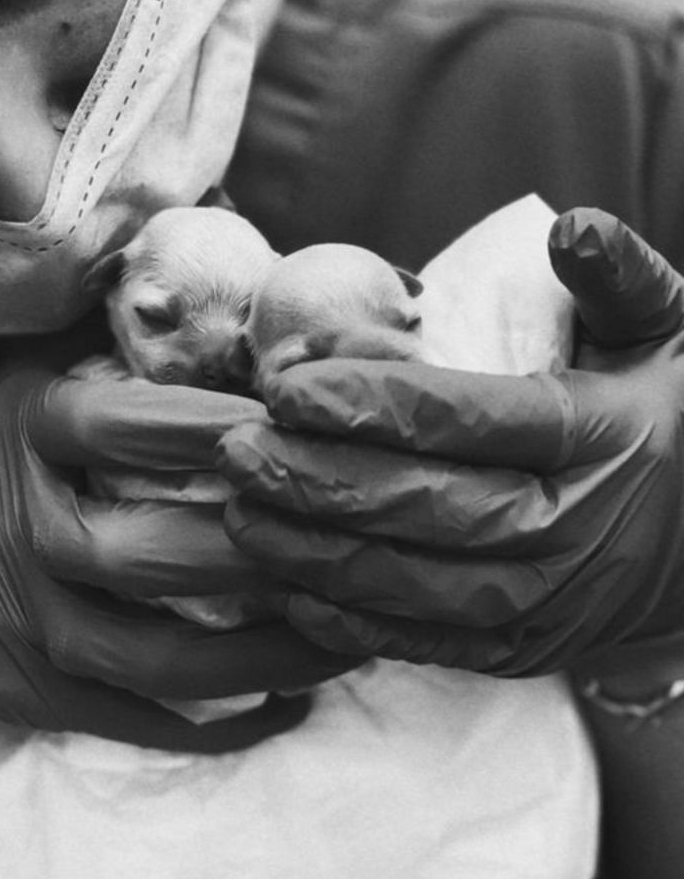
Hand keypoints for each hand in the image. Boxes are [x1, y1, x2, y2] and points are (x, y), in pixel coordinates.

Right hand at [0, 363, 353, 751]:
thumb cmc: (0, 447)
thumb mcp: (44, 379)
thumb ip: (126, 352)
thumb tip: (242, 327)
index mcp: (31, 430)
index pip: (139, 426)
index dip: (231, 433)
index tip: (311, 437)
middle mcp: (22, 529)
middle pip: (164, 555)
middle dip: (275, 560)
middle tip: (360, 553)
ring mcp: (19, 622)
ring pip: (166, 657)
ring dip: (275, 655)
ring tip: (354, 635)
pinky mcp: (23, 691)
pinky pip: (140, 720)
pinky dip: (225, 721)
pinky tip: (295, 697)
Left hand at [219, 209, 683, 677]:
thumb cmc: (672, 416)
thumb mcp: (668, 331)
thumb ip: (620, 277)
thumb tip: (572, 229)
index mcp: (602, 434)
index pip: (470, 417)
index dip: (370, 401)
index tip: (287, 383)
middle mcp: (577, 527)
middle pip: (430, 507)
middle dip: (321, 479)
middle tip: (238, 449)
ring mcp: (553, 601)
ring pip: (418, 584)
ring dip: (319, 550)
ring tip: (242, 512)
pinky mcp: (528, 649)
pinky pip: (431, 643)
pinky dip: (355, 620)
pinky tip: (291, 585)